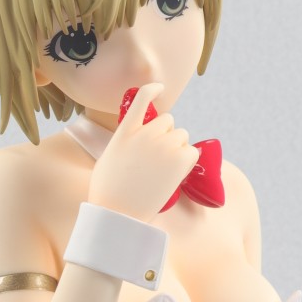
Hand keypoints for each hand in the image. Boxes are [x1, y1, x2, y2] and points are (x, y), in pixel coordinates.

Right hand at [87, 81, 197, 224]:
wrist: (118, 214)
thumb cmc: (109, 192)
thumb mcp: (109, 158)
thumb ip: (125, 141)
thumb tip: (140, 139)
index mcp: (125, 131)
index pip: (141, 99)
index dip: (152, 90)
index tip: (159, 88)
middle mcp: (145, 134)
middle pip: (167, 120)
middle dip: (166, 134)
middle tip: (156, 158)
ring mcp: (163, 146)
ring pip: (181, 135)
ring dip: (177, 147)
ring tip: (163, 169)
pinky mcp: (179, 160)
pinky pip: (192, 151)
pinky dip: (187, 160)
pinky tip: (176, 173)